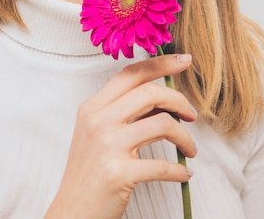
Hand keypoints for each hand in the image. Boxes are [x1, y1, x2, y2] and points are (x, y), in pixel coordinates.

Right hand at [44, 54, 196, 218]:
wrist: (72, 213)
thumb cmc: (89, 172)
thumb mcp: (98, 133)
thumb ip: (124, 112)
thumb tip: (163, 96)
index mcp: (93, 107)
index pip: (131, 74)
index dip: (160, 63)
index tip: (184, 60)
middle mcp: (98, 120)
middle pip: (150, 92)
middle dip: (179, 99)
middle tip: (191, 114)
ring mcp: (107, 146)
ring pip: (162, 124)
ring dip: (185, 137)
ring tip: (190, 149)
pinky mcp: (118, 173)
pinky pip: (162, 165)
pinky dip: (179, 171)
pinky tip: (184, 174)